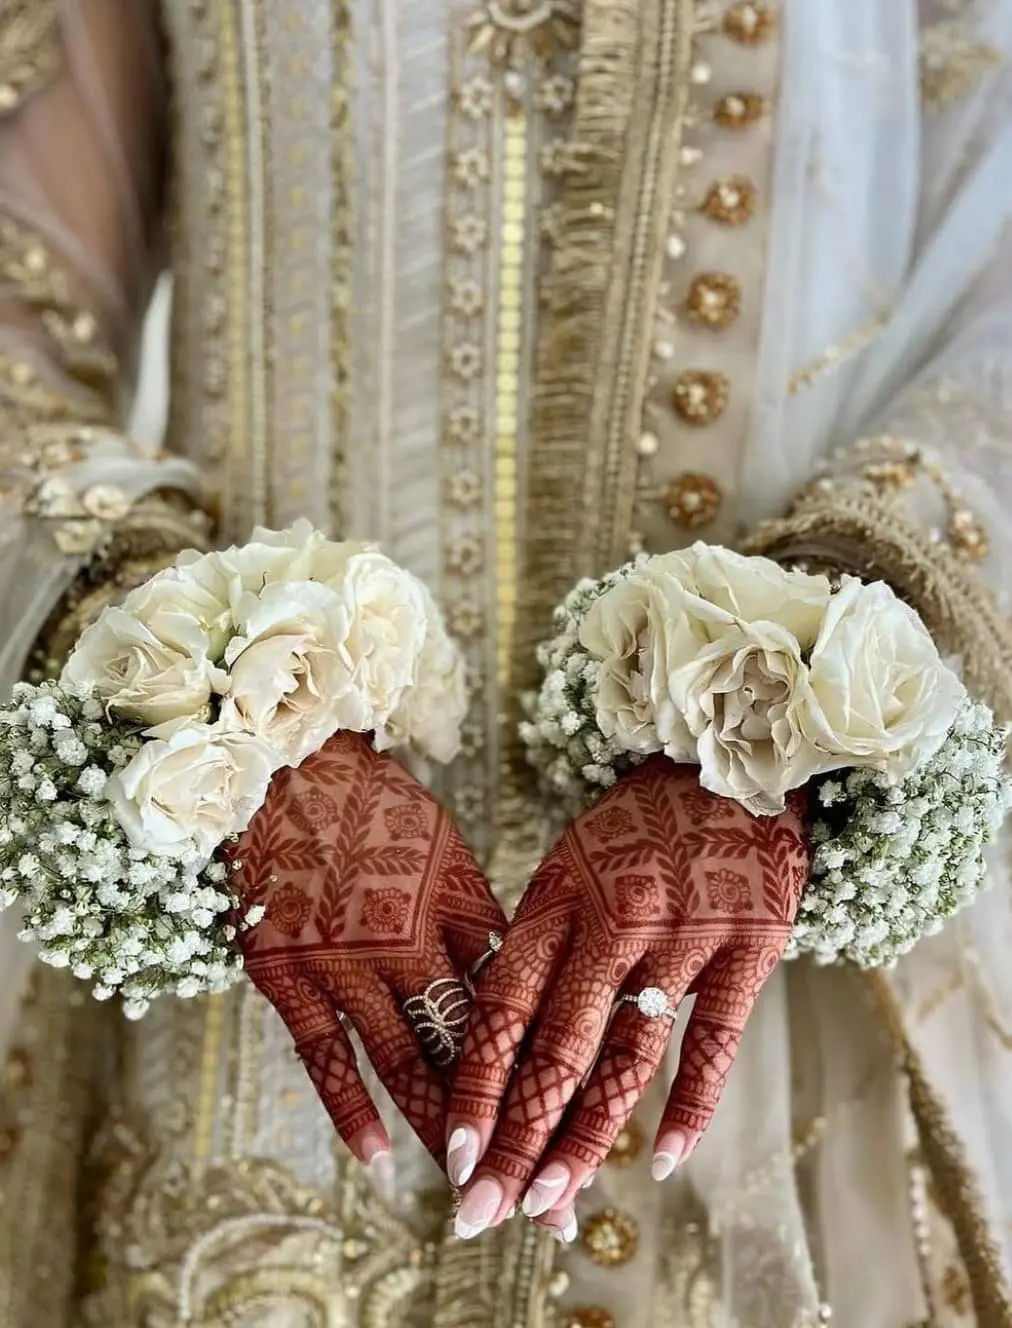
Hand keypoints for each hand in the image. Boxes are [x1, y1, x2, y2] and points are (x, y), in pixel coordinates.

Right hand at [227, 731, 506, 1173]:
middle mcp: (408, 938)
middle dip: (509, 1127)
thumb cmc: (377, 809)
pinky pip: (324, 1053)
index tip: (583, 1130)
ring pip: (406, 1061)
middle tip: (545, 1200)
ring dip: (442, 1132)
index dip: (550, 1072)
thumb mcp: (447, 853)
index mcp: (457, 906)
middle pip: (471, 1048)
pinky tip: (379, 1158)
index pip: (515, 1007)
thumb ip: (480, 923)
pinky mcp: (285, 969)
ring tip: (474, 1194)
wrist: (284, 765)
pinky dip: (352, 1107)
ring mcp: (344, 958)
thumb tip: (522, 993)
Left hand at [445, 756, 808, 1237]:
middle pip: (557, 1047)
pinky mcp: (748, 945)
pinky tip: (661, 1160)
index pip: (503, 1006)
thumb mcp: (568, 865)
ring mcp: (682, 933)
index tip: (453, 1154)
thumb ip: (539, 944)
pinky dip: (690, 1105)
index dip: (478, 1085)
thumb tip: (491, 1043)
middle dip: (517, 1137)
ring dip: (587, 1137)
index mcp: (556, 897)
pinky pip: (716, 1041)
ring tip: (553, 1203)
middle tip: (484, 1212)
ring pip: (628, 1055)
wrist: (733, 764)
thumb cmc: (635, 828)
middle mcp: (613, 918)